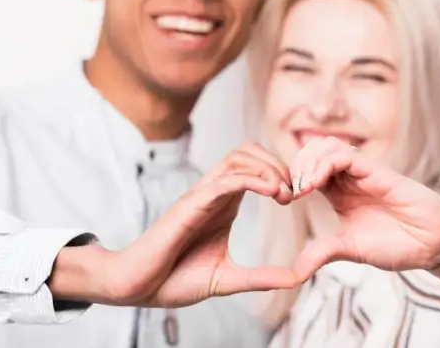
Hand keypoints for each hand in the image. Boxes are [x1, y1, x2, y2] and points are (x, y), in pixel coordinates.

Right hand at [51, 142, 301, 307]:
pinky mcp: (191, 204)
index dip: (280, 174)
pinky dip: (253, 179)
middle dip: (277, 163)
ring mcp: (201, 195)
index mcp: (223, 204)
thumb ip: (260, 277)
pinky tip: (272, 192)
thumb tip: (294, 279)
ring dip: (268, 168)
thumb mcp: (228, 278)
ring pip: (238, 157)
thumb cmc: (174, 279)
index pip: (254, 168)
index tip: (298, 197)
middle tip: (294, 191)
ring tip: (284, 192)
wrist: (140, 288)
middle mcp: (212, 193)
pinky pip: (225, 179)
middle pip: (248, 152)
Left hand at [290, 137, 439, 274]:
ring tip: (303, 187)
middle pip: (311, 152)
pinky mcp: (377, 171)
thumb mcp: (349, 249)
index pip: (306, 170)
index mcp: (338, 192)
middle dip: (295, 166)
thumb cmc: (397, 244)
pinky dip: (324, 164)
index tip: (284, 199)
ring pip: (326, 146)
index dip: (292, 178)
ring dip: (307, 161)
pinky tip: (316, 184)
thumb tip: (294, 272)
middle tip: (291, 191)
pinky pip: (345, 154)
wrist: (434, 246)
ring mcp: (362, 172)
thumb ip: (322, 253)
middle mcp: (348, 178)